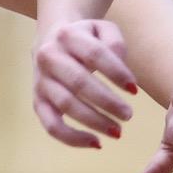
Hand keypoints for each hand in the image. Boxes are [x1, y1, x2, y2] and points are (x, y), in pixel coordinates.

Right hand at [31, 18, 138, 146]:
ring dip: (93, 122)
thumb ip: (115, 43)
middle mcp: (49, 57)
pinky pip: (51, 126)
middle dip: (106, 102)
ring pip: (65, 105)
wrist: (51, 38)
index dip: (116, 73)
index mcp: (68, 35)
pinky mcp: (37, 102)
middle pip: (79, 82)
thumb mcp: (103, 29)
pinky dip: (73, 139)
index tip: (135, 90)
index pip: (95, 54)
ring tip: (117, 132)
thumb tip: (123, 72)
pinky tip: (96, 143)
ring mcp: (41, 81)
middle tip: (128, 115)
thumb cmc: (85, 37)